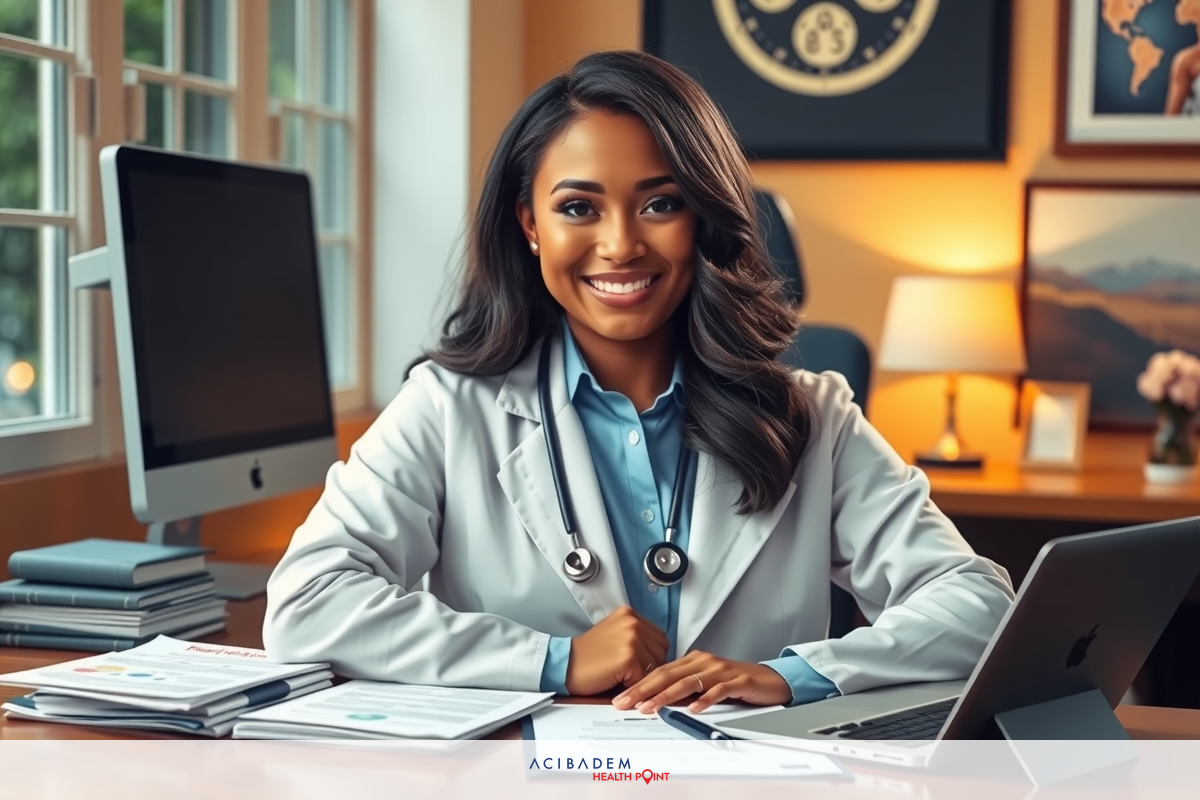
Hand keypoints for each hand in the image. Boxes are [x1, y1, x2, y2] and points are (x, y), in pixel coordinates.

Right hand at [565, 606, 669, 695]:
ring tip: (622, 674)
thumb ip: (637, 636)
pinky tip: (617, 680)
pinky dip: (633, 684)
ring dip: (642, 675)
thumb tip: (659, 652)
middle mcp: (632, 622)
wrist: (565, 665)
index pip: (659, 637)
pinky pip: (644, 677)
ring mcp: (631, 639)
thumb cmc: (588, 655)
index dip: (651, 654)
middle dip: (650, 665)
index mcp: (629, 614)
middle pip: (662, 651)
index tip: (639, 662)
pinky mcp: (629, 658)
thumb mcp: (614, 633)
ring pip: (656, 665)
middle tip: (629, 671)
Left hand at [611, 650, 791, 713]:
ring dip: (667, 696)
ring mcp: (720, 671)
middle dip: (644, 689)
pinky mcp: (737, 681)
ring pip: (689, 682)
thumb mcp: (704, 684)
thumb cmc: (734, 682)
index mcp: (693, 661)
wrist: (768, 680)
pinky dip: (705, 700)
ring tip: (650, 707)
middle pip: (668, 675)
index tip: (621, 696)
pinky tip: (694, 709)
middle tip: (625, 702)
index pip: (659, 672)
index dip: (638, 684)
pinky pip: (718, 690)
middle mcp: (704, 662)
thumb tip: (655, 702)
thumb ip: (682, 690)